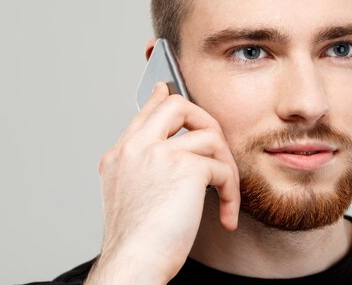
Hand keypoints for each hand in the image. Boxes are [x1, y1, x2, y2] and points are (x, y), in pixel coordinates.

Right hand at [85, 83, 239, 284]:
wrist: (133, 263)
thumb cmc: (135, 241)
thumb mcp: (129, 197)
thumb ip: (142, 168)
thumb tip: (163, 147)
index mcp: (119, 155)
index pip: (144, 113)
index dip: (160, 98)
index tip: (167, 89)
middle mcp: (135, 148)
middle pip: (177, 105)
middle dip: (206, 121)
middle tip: (217, 150)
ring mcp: (157, 153)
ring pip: (209, 135)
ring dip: (226, 167)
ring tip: (225, 194)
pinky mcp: (184, 167)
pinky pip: (222, 168)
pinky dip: (232, 192)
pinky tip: (226, 215)